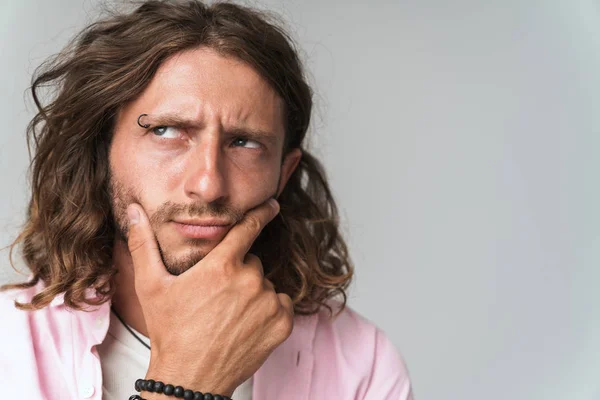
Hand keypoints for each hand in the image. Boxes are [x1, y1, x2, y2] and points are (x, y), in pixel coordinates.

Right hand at [126, 198, 293, 397]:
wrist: (189, 379)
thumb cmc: (169, 331)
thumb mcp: (150, 287)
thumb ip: (143, 244)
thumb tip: (133, 212)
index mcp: (221, 265)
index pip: (249, 227)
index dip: (261, 213)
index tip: (272, 205)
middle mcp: (250, 280)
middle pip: (251, 263)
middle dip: (237, 273)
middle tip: (216, 297)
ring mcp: (268, 302)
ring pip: (264, 285)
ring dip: (252, 294)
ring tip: (227, 316)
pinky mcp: (282, 323)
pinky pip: (279, 304)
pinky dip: (268, 311)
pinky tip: (245, 325)